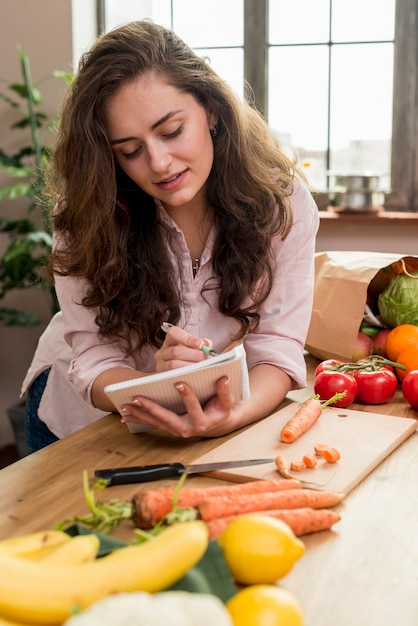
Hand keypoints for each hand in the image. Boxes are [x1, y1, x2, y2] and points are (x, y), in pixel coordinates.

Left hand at [120, 375, 236, 437]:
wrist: (217, 425)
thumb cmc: (221, 410)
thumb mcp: (227, 402)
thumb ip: (225, 391)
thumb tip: (223, 378)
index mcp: (202, 422)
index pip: (193, 407)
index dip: (187, 395)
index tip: (179, 382)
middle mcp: (187, 429)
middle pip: (168, 419)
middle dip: (152, 408)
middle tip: (138, 398)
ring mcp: (176, 430)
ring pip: (157, 422)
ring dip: (140, 414)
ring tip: (126, 405)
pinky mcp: (169, 428)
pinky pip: (153, 424)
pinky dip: (139, 419)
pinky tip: (125, 415)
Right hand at [154, 325, 213, 371]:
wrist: (182, 372)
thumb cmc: (190, 357)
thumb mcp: (196, 347)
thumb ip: (203, 344)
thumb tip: (206, 345)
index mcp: (170, 340)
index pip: (174, 333)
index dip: (187, 338)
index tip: (201, 345)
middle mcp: (162, 352)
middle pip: (175, 352)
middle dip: (193, 355)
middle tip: (206, 358)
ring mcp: (160, 365)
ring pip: (173, 365)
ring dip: (190, 366)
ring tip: (204, 367)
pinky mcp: (162, 377)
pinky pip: (173, 376)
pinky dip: (186, 375)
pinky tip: (197, 375)